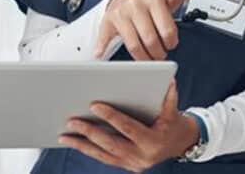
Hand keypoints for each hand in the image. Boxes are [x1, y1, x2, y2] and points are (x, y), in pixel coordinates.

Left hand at [59, 80, 197, 171]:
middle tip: (71, 121)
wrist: (180, 145)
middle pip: (110, 143)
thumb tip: (168, 80)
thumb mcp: (173, 111)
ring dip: (82, 145)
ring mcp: (132, 163)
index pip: (128, 127)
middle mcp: (141, 156)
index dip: (111, 117)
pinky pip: (103, 158)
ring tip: (64, 135)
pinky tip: (74, 142)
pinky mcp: (125, 165)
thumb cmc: (173, 124)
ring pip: (102, 154)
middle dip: (89, 132)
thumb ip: (169, 97)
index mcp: (152, 141)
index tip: (94, 105)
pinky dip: (88, 150)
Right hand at [95, 0, 200, 59]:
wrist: (123, 0)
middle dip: (158, 53)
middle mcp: (135, 4)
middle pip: (151, 41)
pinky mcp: (107, 22)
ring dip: (143, 58)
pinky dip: (103, 49)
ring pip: (134, 46)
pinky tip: (101, 54)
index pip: (168, 31)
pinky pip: (106, 39)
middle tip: (159, 55)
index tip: (170, 44)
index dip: (171, 43)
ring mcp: (120, 14)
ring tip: (148, 58)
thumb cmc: (147, 4)